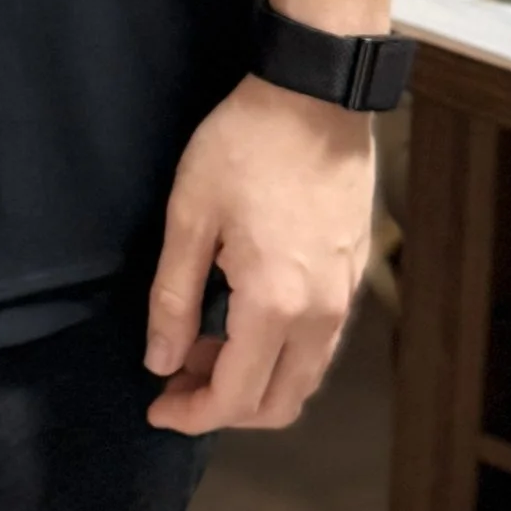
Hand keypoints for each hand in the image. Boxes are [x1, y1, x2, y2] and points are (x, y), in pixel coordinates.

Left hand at [143, 77, 375, 432]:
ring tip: (205, 346)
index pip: (235, 397)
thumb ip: (173, 297)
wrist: (314, 95)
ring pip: (304, 378)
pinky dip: (282, 355)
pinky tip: (245, 319)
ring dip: (255, 383)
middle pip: (278, 403)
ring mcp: (344, 296)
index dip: (192, 414)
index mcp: (275, 304)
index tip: (156, 407)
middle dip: (224, 408)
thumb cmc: (244, 145)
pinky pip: (320, 344)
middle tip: (178, 378)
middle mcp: (320, 315)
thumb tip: (161, 363)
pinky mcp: (354, 274)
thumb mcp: (190, 214)